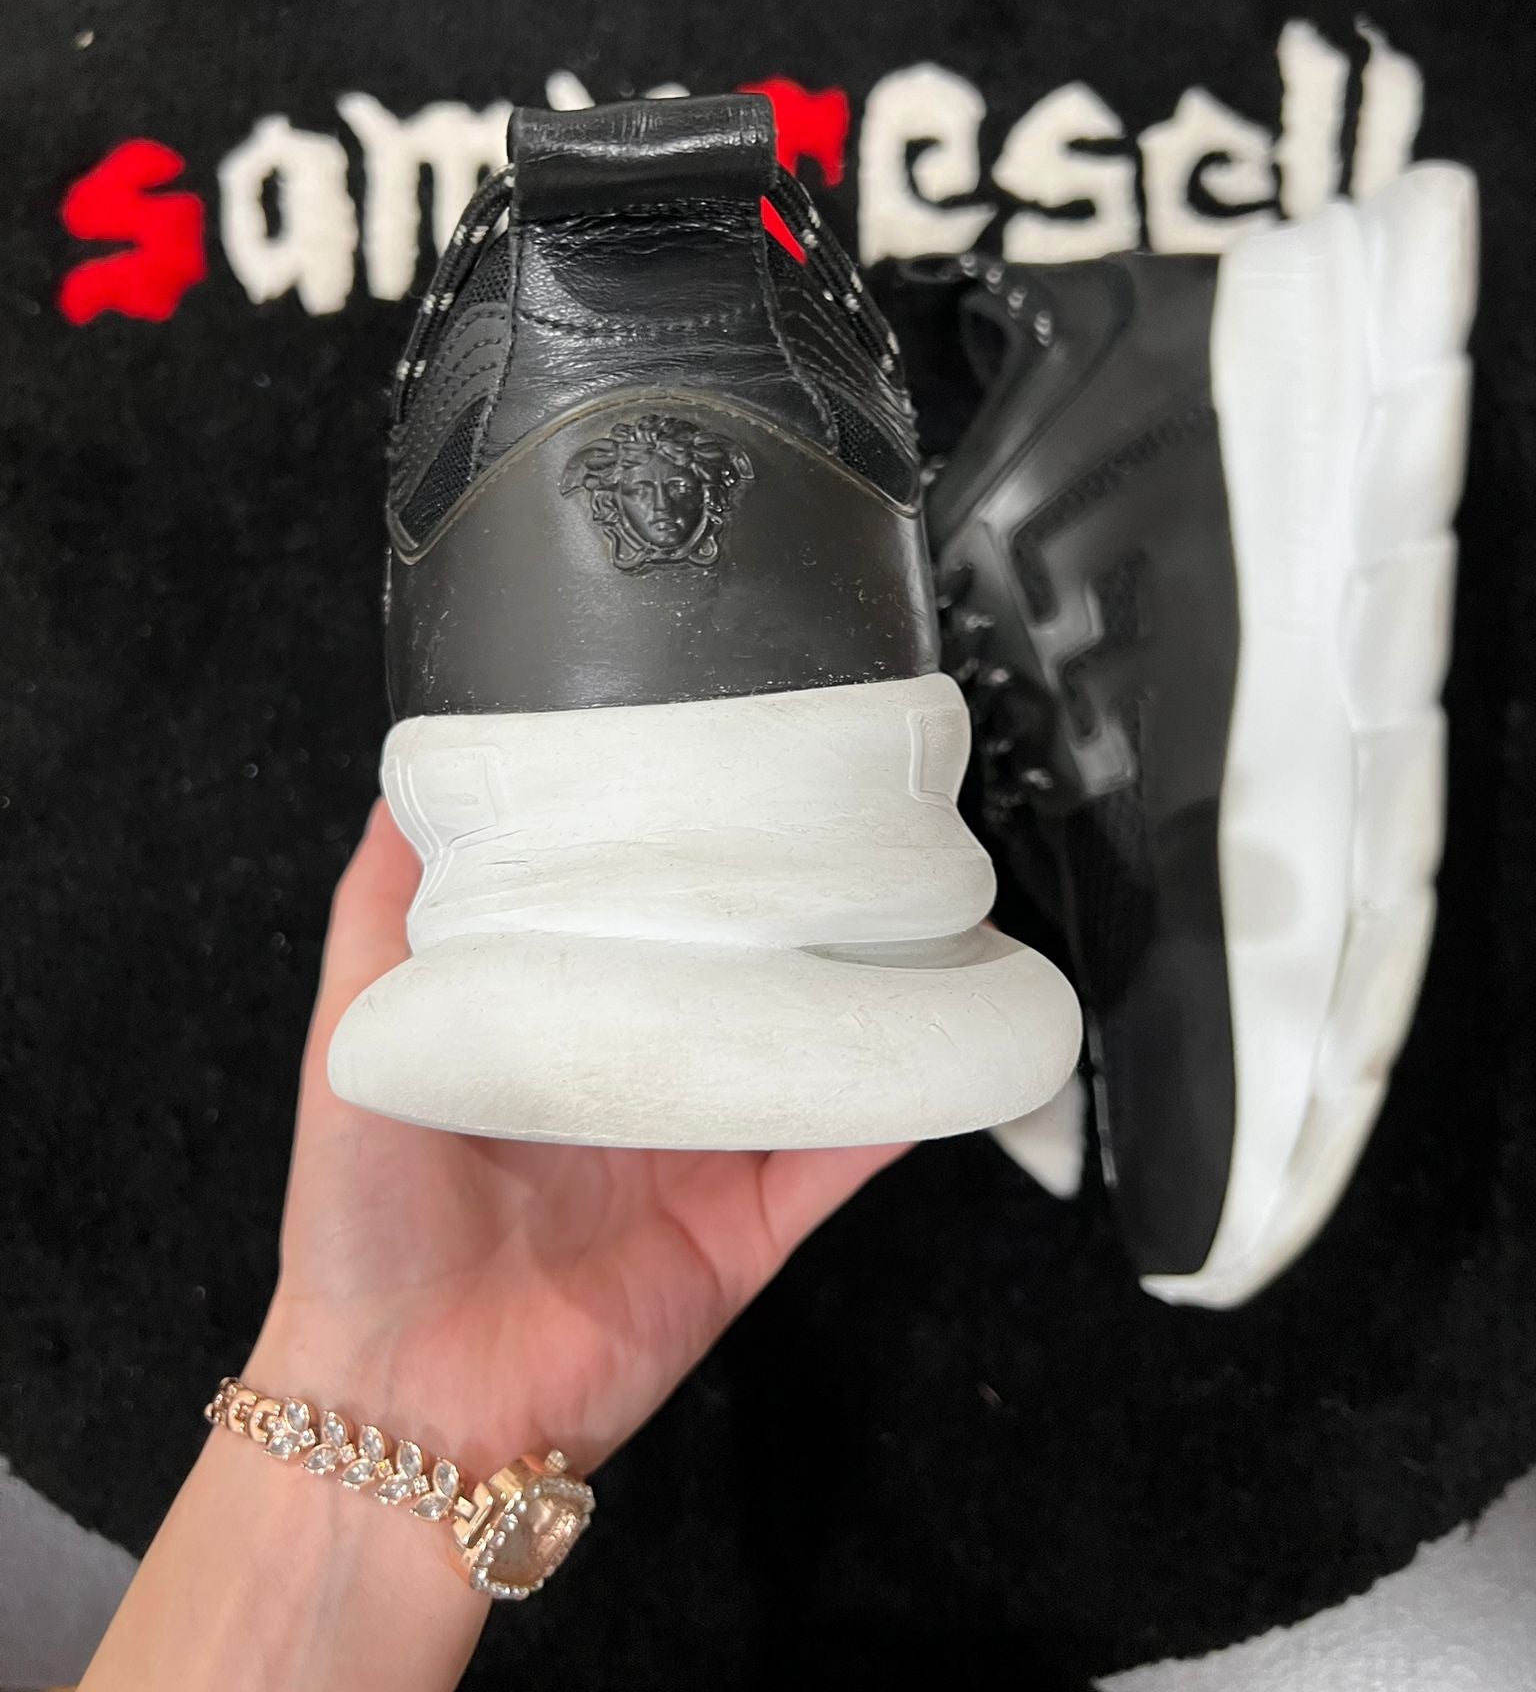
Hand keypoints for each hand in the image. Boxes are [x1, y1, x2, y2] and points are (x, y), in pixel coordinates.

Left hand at [253, 800, 907, 1475]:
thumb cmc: (364, 1221)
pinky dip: (893, 1109)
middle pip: (739, 981)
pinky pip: (838, 1160)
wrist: (403, 1399)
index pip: (641, 919)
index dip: (683, 857)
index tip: (724, 777)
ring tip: (916, 919)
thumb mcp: (352, 1037)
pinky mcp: (745, 1230)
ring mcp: (700, 1154)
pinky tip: (934, 1047)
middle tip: (843, 834)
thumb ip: (377, 917)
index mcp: (557, 1027)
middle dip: (791, 916)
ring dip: (863, 999)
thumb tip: (404, 789)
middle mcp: (637, 1080)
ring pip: (805, 1056)